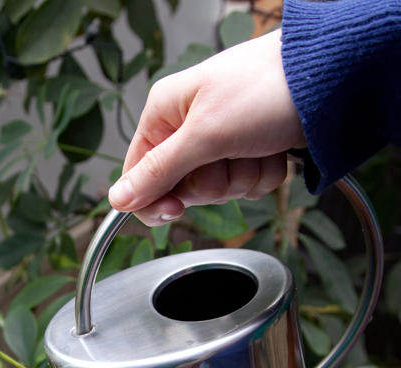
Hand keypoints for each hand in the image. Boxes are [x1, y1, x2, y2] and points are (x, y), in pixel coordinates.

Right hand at [108, 29, 305, 225]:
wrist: (331, 77)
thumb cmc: (265, 87)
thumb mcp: (204, 134)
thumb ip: (158, 171)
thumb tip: (117, 198)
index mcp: (165, 115)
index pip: (139, 174)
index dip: (155, 198)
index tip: (175, 209)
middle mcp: (188, 128)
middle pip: (182, 188)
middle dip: (213, 181)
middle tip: (229, 153)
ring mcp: (220, 141)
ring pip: (218, 190)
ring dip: (243, 176)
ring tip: (257, 144)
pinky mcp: (249, 151)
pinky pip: (245, 185)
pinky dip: (263, 174)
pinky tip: (272, 149)